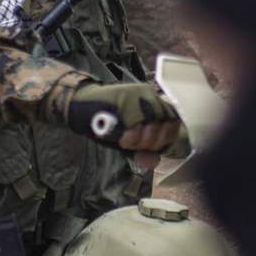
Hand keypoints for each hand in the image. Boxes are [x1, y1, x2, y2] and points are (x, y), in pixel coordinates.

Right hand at [63, 81, 188, 156]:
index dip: (163, 140)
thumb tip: (154, 161)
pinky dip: (132, 133)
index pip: (173, 124)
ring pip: (155, 120)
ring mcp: (141, 94)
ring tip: (126, 141)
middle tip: (133, 144)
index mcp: (154, 106)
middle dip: (152, 141)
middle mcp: (151, 97)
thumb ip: (143, 148)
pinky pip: (139, 119)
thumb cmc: (105, 124)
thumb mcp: (127, 139)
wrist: (81, 106)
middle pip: (167, 123)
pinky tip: (122, 137)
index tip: (145, 147)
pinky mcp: (129, 94)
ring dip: (142, 137)